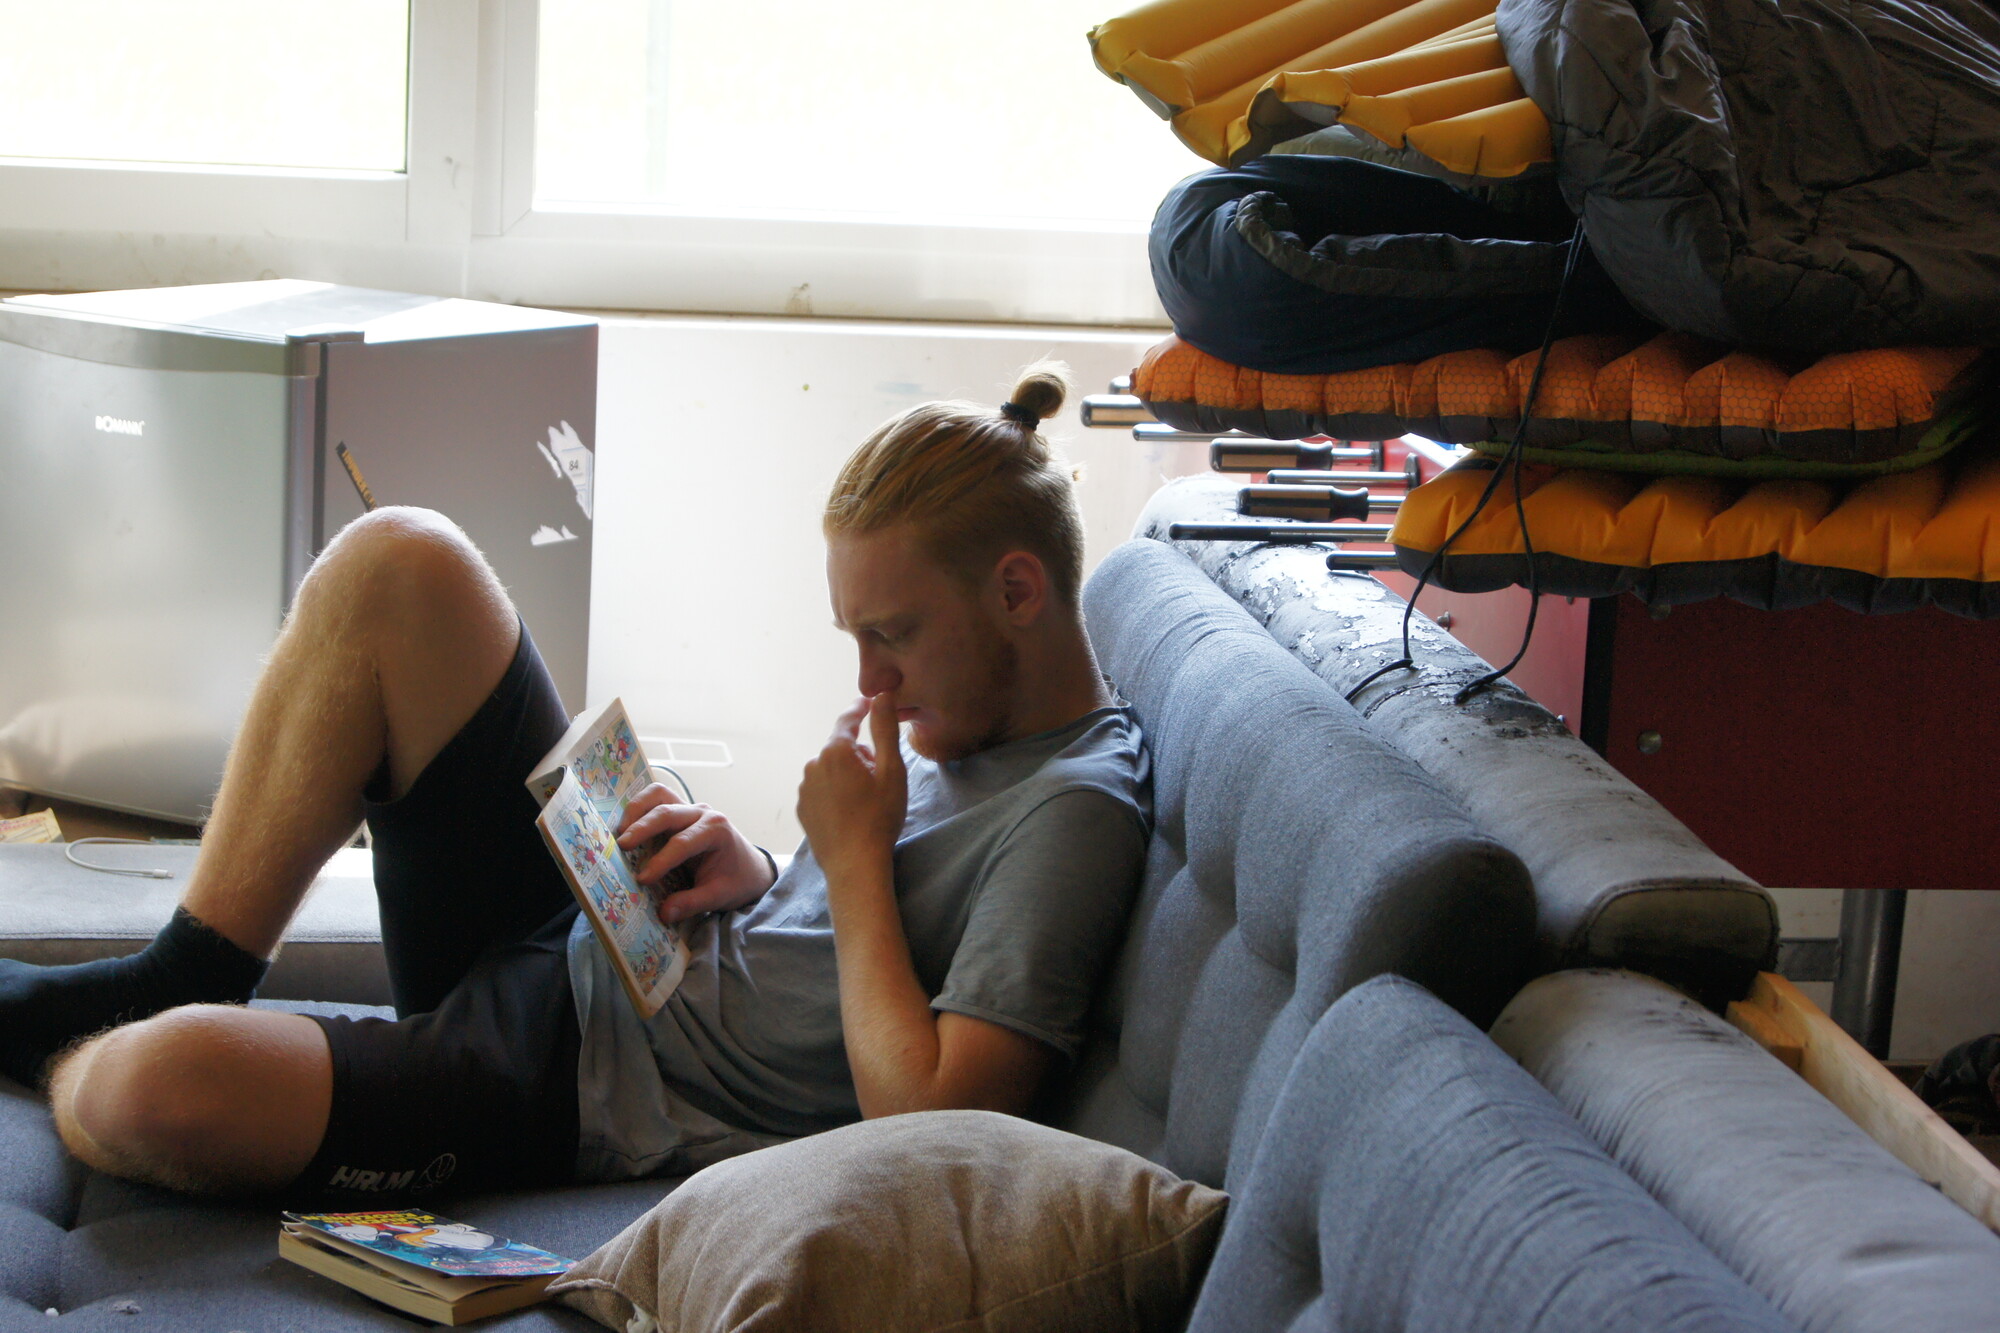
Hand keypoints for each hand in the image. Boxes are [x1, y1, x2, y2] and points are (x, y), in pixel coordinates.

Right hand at [616, 784, 776, 924]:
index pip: (683, 843)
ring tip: (619, 833)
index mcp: (717, 831)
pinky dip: (639, 807)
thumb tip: (664, 913)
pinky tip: (626, 826)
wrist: (750, 868)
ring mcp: (690, 808)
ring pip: (659, 795)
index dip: (661, 861)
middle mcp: (703, 813)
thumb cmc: (737, 880)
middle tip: (621, 848)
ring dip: (636, 810)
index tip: (643, 879)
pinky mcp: (680, 810)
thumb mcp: (720, 896)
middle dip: (642, 829)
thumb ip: (692, 903)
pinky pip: (657, 798)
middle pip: (667, 812)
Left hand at [797, 693, 907, 882]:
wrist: (854, 865)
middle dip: (860, 755)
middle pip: (841, 748)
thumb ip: (885, 729)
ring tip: (866, 801)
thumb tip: (883, 695)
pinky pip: (822, 790)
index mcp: (836, 751)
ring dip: (847, 775)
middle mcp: (814, 764)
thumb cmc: (879, 817)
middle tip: (881, 781)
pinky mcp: (802, 808)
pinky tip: (850, 813)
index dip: (861, 709)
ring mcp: (804, 788)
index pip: (848, 720)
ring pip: (831, 770)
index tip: (870, 702)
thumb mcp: (892, 771)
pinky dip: (835, 793)